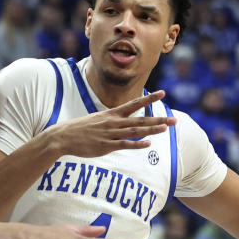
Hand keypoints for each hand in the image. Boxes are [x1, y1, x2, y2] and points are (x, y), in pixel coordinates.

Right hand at [45, 90, 176, 157]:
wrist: (63, 136)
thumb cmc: (80, 129)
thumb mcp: (97, 120)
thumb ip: (111, 121)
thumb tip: (122, 122)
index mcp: (112, 114)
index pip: (134, 104)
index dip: (150, 99)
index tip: (163, 93)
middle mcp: (114, 122)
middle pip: (140, 119)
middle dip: (158, 119)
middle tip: (174, 120)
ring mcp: (111, 134)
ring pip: (135, 131)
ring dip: (151, 130)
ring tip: (165, 128)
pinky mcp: (106, 146)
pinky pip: (124, 144)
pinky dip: (137, 144)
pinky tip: (148, 144)